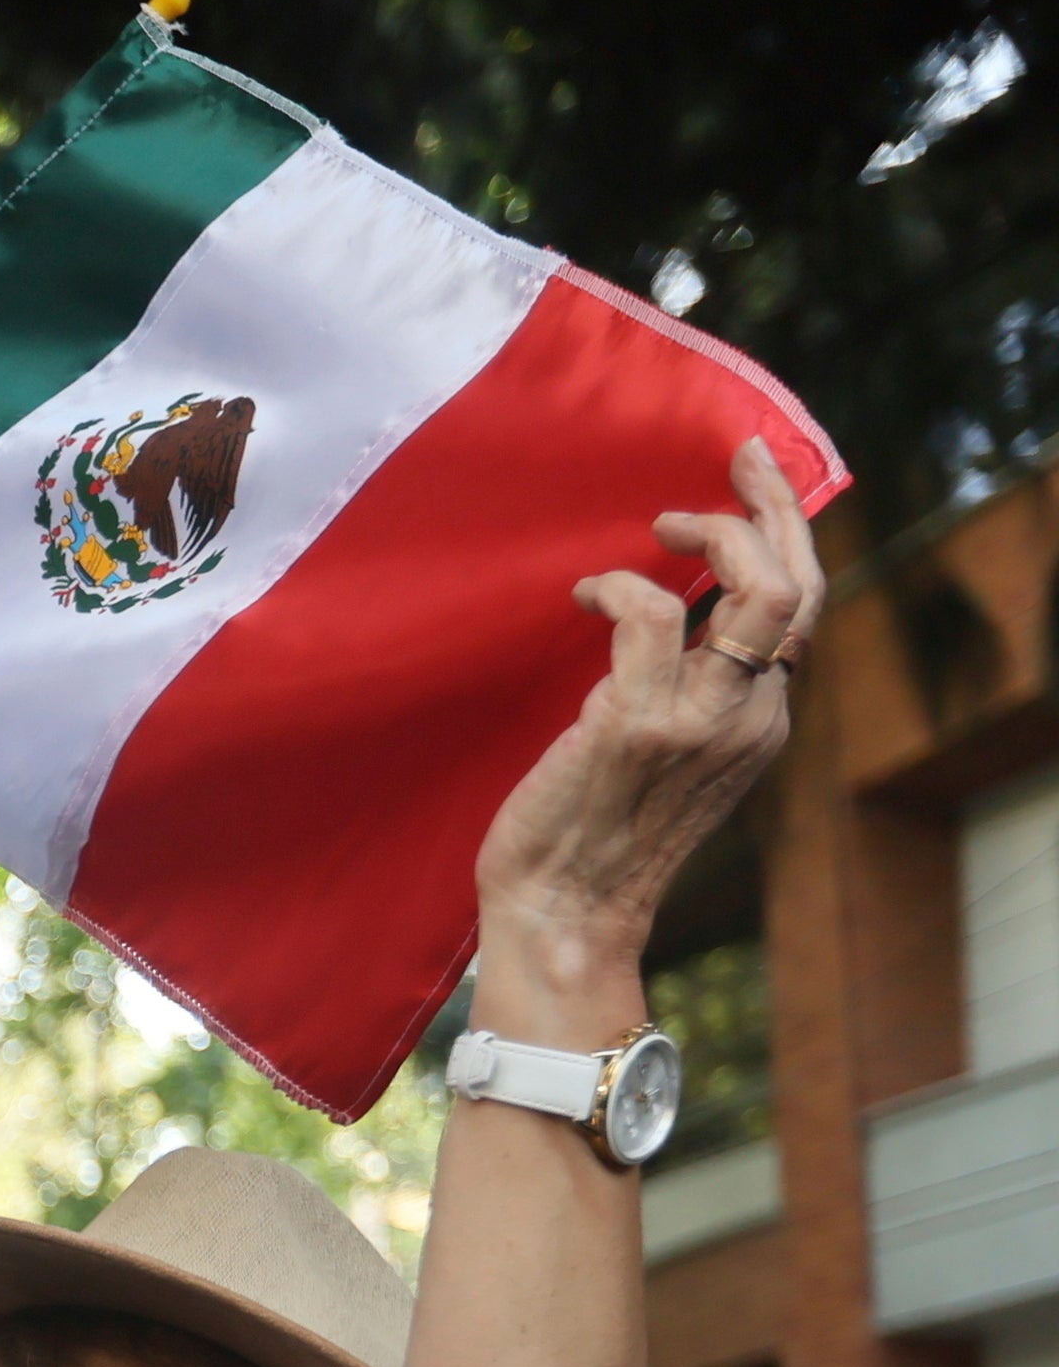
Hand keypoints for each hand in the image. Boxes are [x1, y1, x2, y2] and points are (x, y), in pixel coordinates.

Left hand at [470, 437, 825, 1013]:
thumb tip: (662, 617)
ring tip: (662, 524)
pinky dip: (619, 584)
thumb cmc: (591, 833)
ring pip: (760, 589)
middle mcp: (750, 717)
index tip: (753, 480)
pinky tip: (585, 591)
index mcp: (761, 720)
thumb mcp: (660, 753)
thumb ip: (680, 690)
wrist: (565, 913)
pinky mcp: (639, 725)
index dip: (786, 533)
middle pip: (800, 584)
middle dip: (776, 504)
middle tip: (739, 453)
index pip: (801, 608)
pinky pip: (652, 614)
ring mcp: (701, 721)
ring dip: (715, 533)